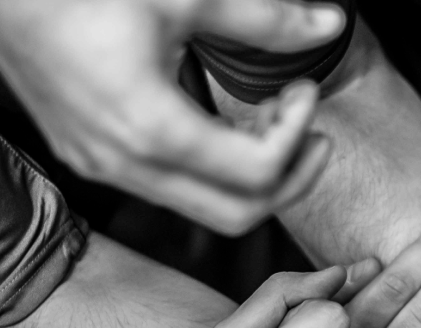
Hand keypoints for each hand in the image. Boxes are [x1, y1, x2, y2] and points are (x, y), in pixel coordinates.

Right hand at [0, 0, 345, 233]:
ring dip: (250, 173)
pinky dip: (210, 167)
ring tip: (272, 118)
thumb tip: (330, 23)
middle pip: (237, 214)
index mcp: (149, 130)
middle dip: (290, 178)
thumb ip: (263, 18)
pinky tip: (222, 122)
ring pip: (202, 207)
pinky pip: (168, 188)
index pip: (256, 173)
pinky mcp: (90, 156)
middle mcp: (123, 164)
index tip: (305, 89)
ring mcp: (102, 167)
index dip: (298, 136)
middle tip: (314, 130)